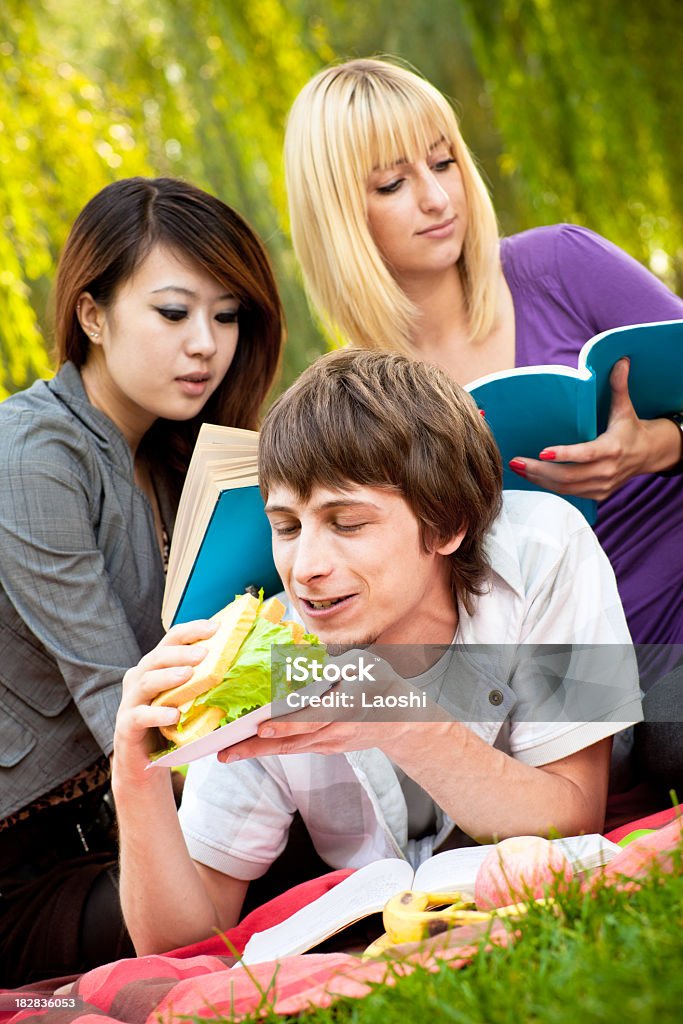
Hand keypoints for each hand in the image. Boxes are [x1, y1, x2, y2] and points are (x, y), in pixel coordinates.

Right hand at [113, 619, 216, 779]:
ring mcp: (130, 702)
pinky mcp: (126, 726)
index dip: (192, 630)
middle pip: (157, 656)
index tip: (216, 628)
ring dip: (169, 676)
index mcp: (154, 666)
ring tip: (189, 675)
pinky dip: (157, 714)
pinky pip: (140, 716)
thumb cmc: (168, 726)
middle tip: (204, 653)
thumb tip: (236, 663)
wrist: (141, 764)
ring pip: (146, 682)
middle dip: (181, 652)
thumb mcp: (184, 699)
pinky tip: (174, 715)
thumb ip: (200, 681)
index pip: (171, 639)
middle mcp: (138, 678)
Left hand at [217, 671, 450, 764]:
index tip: (262, 726)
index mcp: (348, 705)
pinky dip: (271, 749)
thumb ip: (330, 663)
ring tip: (226, 754)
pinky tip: (246, 749)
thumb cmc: (379, 682)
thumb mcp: (362, 664)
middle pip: (294, 740)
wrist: (401, 718)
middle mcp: (338, 729)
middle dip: (259, 746)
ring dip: (257, 752)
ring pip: (291, 748)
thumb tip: (295, 654)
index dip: (288, 723)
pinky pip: (295, 748)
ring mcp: (332, 743)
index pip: (315, 716)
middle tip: (228, 750)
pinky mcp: (326, 748)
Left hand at [508, 358, 681, 499]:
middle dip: (539, 470)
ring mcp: (602, 486)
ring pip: (565, 488)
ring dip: (539, 479)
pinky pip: (568, 493)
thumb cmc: (631, 429)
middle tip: (516, 461)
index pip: (586, 454)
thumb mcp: (625, 408)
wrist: (649, 455)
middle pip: (568, 476)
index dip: (564, 454)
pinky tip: (532, 476)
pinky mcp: (597, 494)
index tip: (542, 451)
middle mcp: (607, 471)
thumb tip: (620, 360)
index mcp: (613, 448)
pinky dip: (548, 486)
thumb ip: (618, 386)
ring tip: (517, 468)